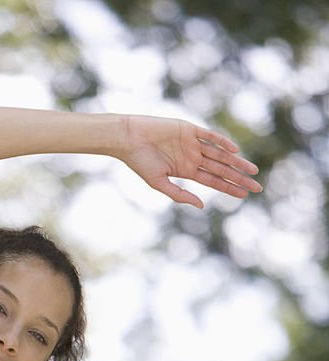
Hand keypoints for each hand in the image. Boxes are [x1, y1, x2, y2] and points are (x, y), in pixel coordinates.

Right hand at [117, 114, 262, 207]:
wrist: (129, 139)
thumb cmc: (139, 162)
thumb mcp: (159, 184)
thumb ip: (179, 195)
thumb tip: (201, 205)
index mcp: (187, 170)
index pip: (214, 181)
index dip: (229, 188)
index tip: (245, 195)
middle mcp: (193, 157)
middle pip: (222, 169)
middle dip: (239, 178)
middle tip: (257, 187)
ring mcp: (193, 143)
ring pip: (220, 154)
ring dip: (236, 162)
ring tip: (252, 170)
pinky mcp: (189, 129)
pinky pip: (209, 136)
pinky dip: (222, 142)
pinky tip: (234, 150)